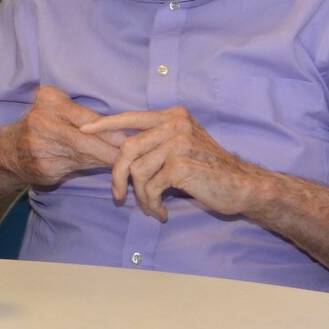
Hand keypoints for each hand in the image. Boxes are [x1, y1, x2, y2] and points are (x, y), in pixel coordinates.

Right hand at [0, 86, 124, 187]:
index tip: (128, 138)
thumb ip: (82, 115)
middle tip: (130, 154)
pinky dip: (92, 168)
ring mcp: (40, 146)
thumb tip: (119, 130)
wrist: (9, 151)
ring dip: (105, 160)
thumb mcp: (57, 109)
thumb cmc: (43, 125)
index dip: (108, 130)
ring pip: (82, 155)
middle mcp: (42, 122)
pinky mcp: (43, 167)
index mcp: (49, 101)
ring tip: (123, 163)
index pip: (85, 117)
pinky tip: (105, 170)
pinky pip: (75, 167)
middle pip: (84, 139)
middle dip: (109, 148)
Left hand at [77, 107, 262, 220]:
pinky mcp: (180, 165)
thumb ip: (157, 141)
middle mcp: (175, 124)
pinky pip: (150, 187)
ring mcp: (178, 142)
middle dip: (117, 175)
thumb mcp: (184, 145)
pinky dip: (152, 204)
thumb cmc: (211, 171)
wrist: (244, 186)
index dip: (105, 124)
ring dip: (140, 196)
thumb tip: (121, 151)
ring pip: (137, 171)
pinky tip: (162, 212)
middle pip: (127, 147)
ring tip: (152, 207)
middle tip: (118, 196)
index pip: (131, 117)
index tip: (84, 130)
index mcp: (173, 116)